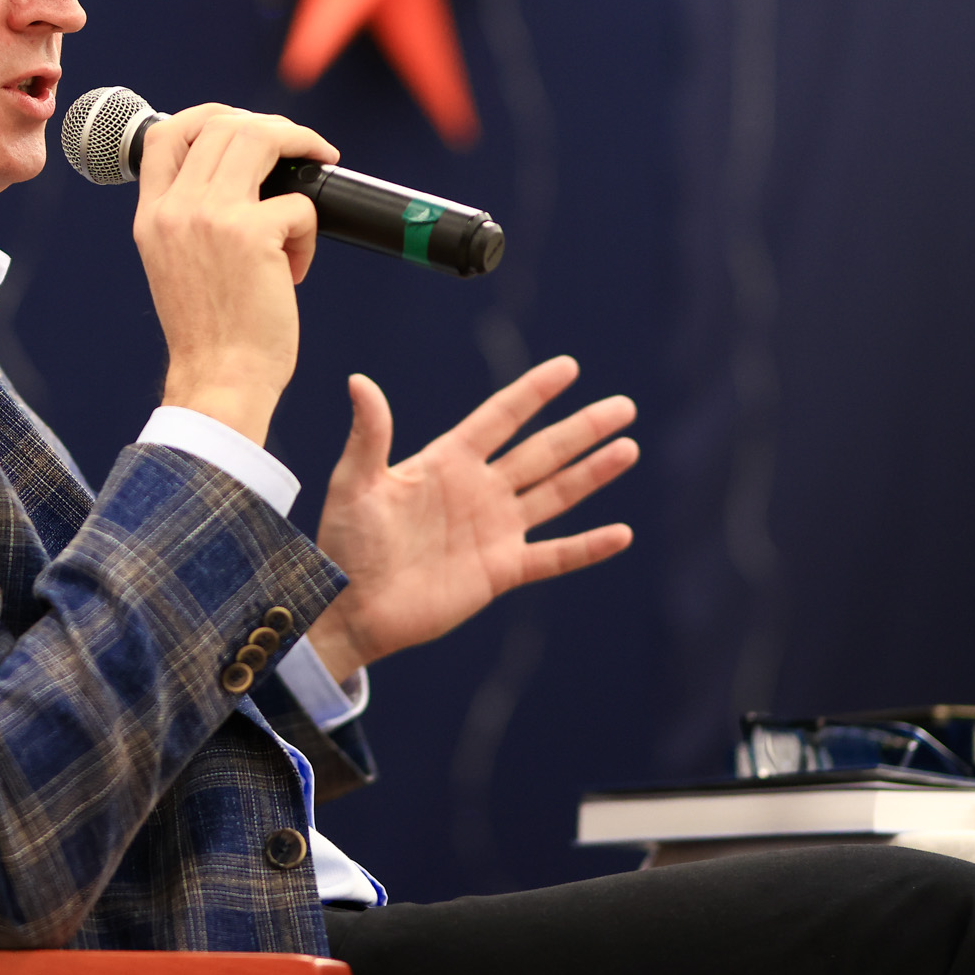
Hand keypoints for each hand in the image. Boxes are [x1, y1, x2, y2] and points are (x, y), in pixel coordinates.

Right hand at [133, 105, 337, 444]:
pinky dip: (308, 232)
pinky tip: (295, 268)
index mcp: (152, 216)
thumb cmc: (209, 332)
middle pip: (223, 124)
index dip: (210, 115)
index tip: (244, 125)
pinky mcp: (253, 234)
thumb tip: (245, 174)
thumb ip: (191, 218)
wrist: (218, 379)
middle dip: (272, 127)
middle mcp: (176, 208)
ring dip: (300, 148)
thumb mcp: (176, 263)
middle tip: (302, 148)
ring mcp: (213, 216)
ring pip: (260, 139)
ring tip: (317, 168)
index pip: (166, 133)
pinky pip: (298, 202)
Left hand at [306, 357, 637, 683]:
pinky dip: (587, 547)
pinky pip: (553, 557)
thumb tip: (359, 380)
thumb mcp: (355, 483)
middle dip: (582, 429)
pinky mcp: (500, 571)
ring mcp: (493, 530)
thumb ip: (369, 435)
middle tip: (623, 406)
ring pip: (555, 495)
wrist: (350, 607)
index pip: (500, 418)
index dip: (534, 393)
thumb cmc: (345, 542)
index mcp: (447, 462)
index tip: (569, 367)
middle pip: (541, 452)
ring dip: (592, 474)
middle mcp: (478, 490)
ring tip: (628, 449)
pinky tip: (621, 534)